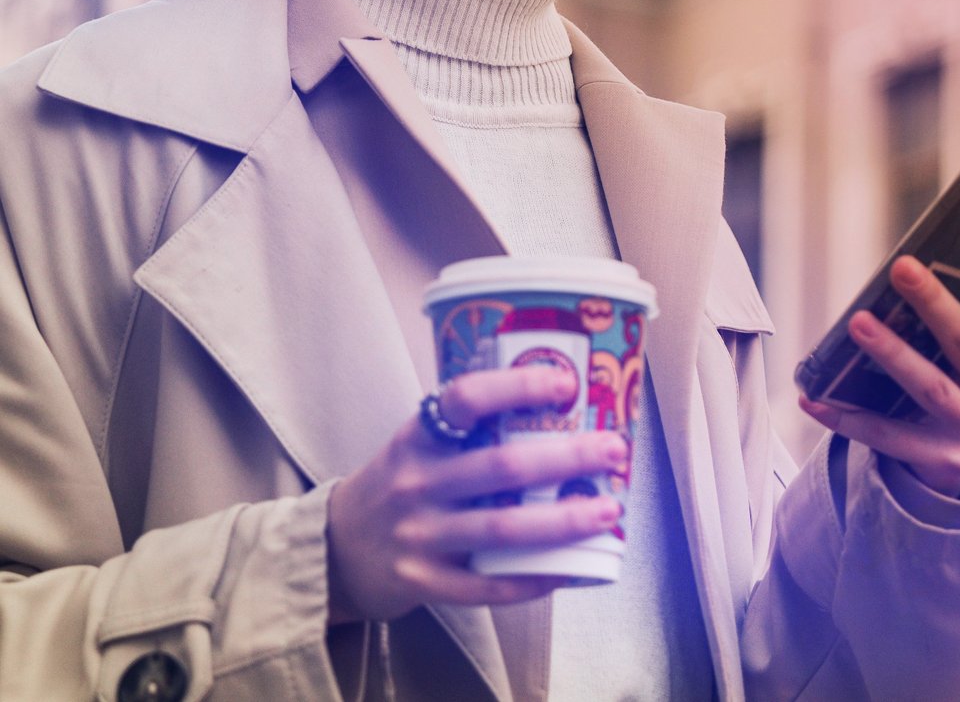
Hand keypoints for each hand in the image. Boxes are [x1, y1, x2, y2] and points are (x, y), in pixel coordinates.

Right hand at [326, 364, 624, 622]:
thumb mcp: (417, 443)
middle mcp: (417, 482)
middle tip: (614, 450)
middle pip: (502, 467)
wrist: (335, 548)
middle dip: (566, 458)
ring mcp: (420, 535)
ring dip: (563, 520)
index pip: (466, 398)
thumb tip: (554, 404)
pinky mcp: (423, 581)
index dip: (517, 386)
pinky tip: (569, 570)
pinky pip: (487, 585)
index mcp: (418, 437)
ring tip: (608, 510)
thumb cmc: (397, 482)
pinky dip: (531, 578)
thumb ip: (466, 428)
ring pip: (503, 529)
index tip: (566, 383)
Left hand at [799, 200, 959, 497]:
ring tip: (857, 324)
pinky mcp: (938, 459)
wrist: (955, 475)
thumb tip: (904, 259)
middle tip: (901, 266)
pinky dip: (846, 417)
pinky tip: (812, 398)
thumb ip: (946, 315)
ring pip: (930, 386)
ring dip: (892, 354)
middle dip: (933, 303)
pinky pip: (886, 435)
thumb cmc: (950, 387)